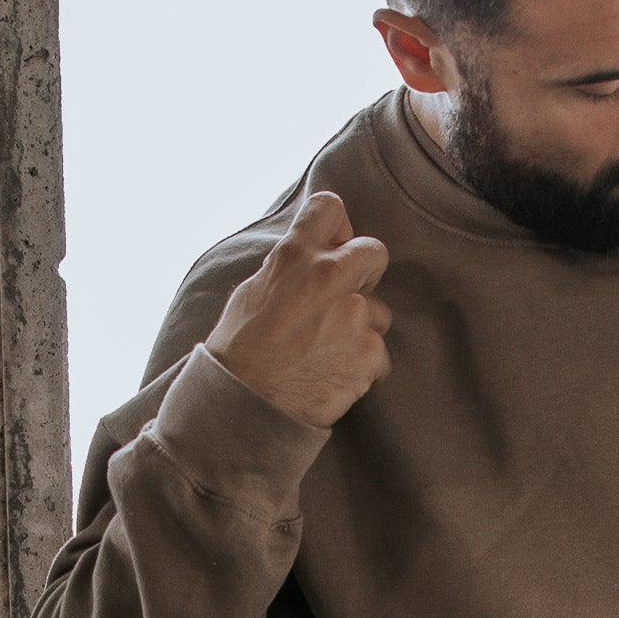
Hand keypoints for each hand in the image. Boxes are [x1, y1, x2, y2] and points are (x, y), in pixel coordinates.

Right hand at [207, 191, 392, 427]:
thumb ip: (288, 268)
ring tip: (324, 351)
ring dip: (361, 329)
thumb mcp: (251, 292)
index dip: (334, 228)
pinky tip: (332, 375)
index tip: (333, 245)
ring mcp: (355, 314)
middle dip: (364, 274)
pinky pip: (379, 354)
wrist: (242, 409)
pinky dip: (362, 366)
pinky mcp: (370, 352)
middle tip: (340, 301)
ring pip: (379, 311)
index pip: (330, 207)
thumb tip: (310, 254)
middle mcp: (330, 276)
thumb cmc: (239, 353)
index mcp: (295, 255)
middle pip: (375, 252)